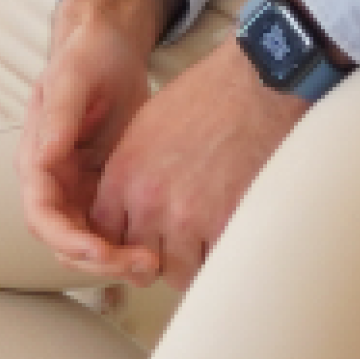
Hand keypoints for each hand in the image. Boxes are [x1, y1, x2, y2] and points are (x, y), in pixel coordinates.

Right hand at [17, 0, 187, 277]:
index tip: (100, 251)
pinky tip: (158, 247)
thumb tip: (44, 158)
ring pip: (89, 244)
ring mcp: (79, 189)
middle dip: (99, 260)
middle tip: (141, 264)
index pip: (41, 214)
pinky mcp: (105, 191)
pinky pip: (112, 231)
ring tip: (154, 262)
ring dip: (116, 261)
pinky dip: (130, 245)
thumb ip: (59, 117)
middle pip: (65, 242)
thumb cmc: (88, 55)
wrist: (111, 48)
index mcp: (37, 157)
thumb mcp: (73, 77)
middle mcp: (54, 182)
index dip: (67, 240)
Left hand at [88, 41, 301, 287]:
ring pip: (176, 273)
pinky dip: (219, 259)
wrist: (253, 85)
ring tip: (203, 245)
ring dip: (189, 263)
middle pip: (139, 261)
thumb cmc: (205, 97)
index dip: (123, 241)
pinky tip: (226, 240)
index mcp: (125, 176)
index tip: (140, 239)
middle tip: (175, 247)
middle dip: (156, 258)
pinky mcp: (225, 224)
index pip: (106, 233)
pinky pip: (214, 265)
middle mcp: (149, 202)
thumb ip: (131, 173)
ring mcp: (187, 218)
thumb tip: (131, 204)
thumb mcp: (145, 128)